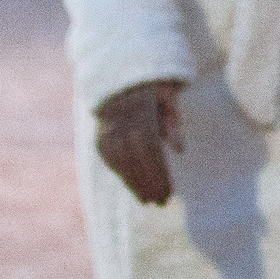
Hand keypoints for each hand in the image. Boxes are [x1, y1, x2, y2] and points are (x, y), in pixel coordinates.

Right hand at [94, 79, 183, 205]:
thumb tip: (180, 151)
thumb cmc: (152, 88)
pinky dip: (121, 174)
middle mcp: (120, 119)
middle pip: (133, 156)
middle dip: (147, 181)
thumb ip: (173, 123)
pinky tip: (133, 187)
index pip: (148, 146)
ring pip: (118, 160)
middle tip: (161, 202)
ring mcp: (107, 127)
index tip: (169, 190)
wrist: (119, 76)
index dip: (157, 170)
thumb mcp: (167, 97)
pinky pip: (109, 158)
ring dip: (132, 183)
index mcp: (140, 107)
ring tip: (147, 201)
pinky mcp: (99, 135)